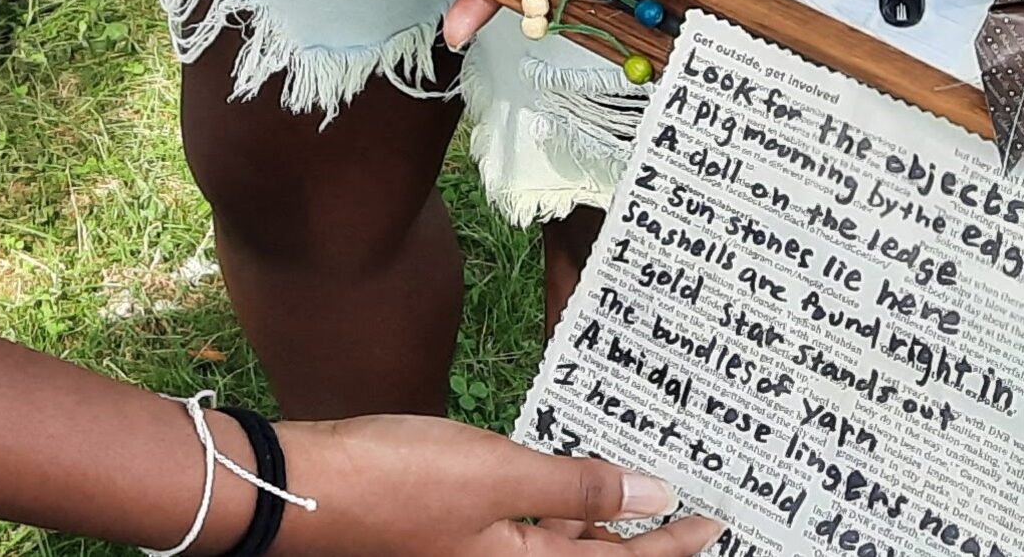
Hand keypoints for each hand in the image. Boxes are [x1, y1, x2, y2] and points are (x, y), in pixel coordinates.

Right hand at [273, 414, 719, 555]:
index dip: (673, 547)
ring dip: (602, 523)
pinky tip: (572, 481)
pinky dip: (560, 509)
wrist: (307, 489)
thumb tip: (655, 501)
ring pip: (561, 547)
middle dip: (643, 540)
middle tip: (691, 512)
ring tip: (644, 493)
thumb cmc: (399, 481)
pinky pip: (528, 527)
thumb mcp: (500, 475)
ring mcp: (477, 554)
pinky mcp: (456, 530)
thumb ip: (580, 490)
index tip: (716, 525)